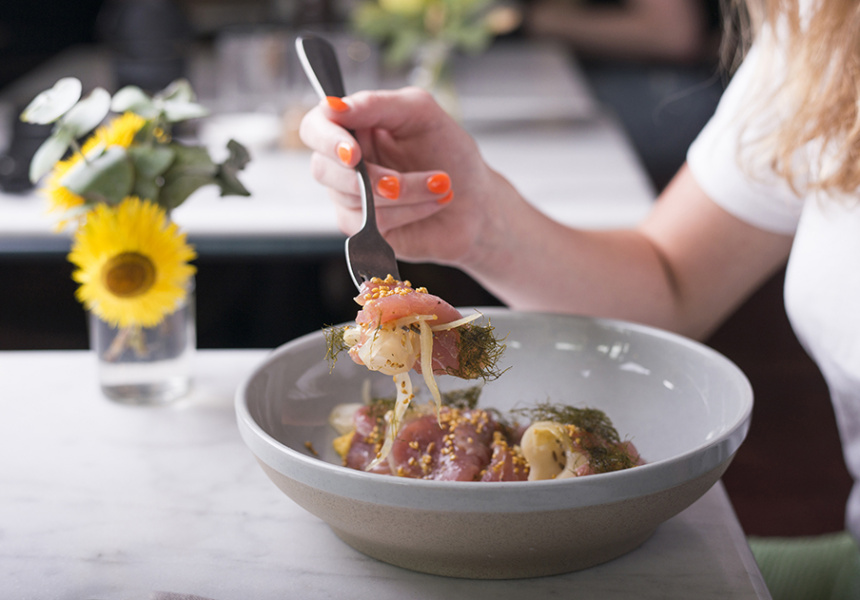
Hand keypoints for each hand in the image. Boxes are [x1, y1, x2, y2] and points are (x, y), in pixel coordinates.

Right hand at [299, 87, 512, 266]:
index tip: (353, 152)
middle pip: (324, 168)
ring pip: (354, 198)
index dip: (327, 140)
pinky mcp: (363, 228)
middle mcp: (345, 162)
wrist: (477, 203)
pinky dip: (408, 212)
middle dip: (372, 177)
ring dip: (406, 193)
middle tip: (412, 178)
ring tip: (441, 186)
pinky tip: (431, 205)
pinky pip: (370, 223)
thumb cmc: (451, 154)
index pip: (315, 127)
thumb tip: (333, 107)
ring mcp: (350, 197)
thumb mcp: (421, 113)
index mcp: (354, 126)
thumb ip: (377, 103)